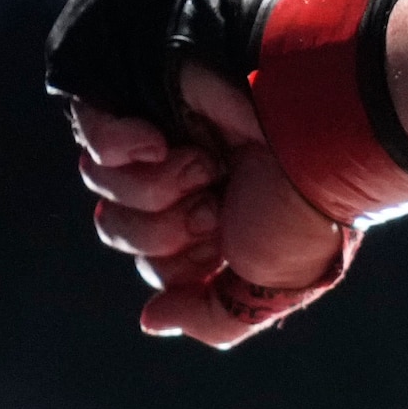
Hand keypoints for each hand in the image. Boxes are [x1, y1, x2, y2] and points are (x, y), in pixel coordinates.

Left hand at [42, 0, 348, 345]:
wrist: (318, 129)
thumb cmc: (302, 211)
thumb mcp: (263, 291)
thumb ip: (210, 319)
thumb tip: (150, 319)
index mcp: (214, 223)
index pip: (152, 264)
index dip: (177, 264)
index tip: (223, 242)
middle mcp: (185, 178)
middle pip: (116, 227)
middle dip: (162, 229)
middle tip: (213, 203)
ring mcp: (164, 129)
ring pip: (100, 183)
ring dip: (153, 187)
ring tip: (204, 166)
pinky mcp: (146, 89)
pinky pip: (89, 129)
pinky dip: (119, 145)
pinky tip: (158, 140)